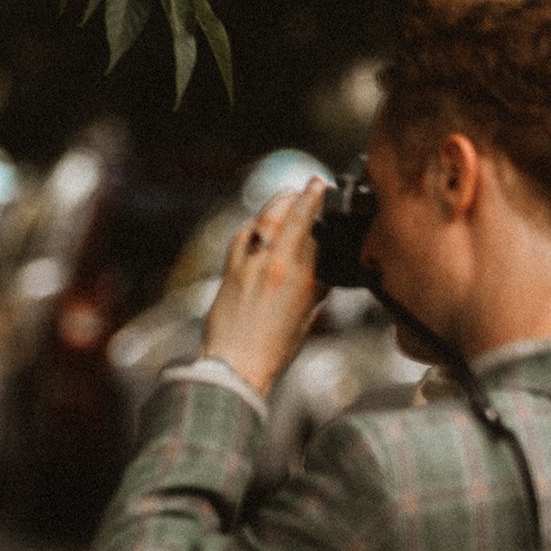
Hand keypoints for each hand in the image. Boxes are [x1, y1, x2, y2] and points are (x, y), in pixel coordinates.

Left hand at [199, 179, 327, 398]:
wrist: (235, 365)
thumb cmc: (274, 350)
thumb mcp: (307, 318)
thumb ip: (314, 288)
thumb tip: (321, 271)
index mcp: (298, 278)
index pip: (309, 227)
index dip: (314, 201)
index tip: (320, 186)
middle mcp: (271, 265)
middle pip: (284, 215)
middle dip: (296, 195)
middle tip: (307, 186)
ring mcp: (246, 266)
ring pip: (260, 222)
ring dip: (273, 206)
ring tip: (284, 200)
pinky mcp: (229, 273)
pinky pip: (240, 239)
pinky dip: (251, 227)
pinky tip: (256, 226)